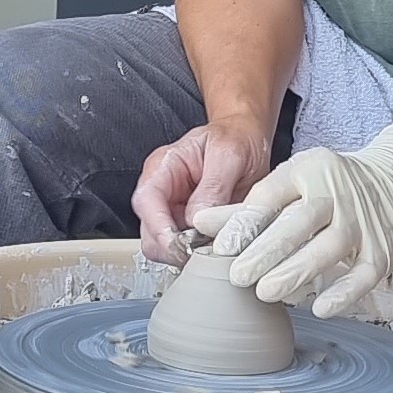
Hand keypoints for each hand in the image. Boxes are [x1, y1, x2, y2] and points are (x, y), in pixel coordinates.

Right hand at [131, 120, 272, 265]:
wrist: (246, 138)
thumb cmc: (234, 137)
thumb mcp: (229, 153)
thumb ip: (213, 186)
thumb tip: (197, 219)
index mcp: (163, 167)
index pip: (146, 201)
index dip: (160, 228)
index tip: (182, 245)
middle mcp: (163, 191)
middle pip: (150, 233)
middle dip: (174, 248)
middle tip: (204, 251)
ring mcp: (174, 212)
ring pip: (165, 248)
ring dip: (187, 254)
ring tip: (215, 247)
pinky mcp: (190, 227)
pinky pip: (187, 250)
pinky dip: (200, 255)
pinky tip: (217, 247)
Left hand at [190, 123, 392, 314]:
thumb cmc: (330, 186)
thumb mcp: (291, 182)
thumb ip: (247, 207)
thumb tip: (198, 225)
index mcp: (307, 171)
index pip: (272, 194)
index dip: (246, 221)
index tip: (222, 246)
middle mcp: (335, 194)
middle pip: (298, 222)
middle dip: (267, 250)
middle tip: (238, 276)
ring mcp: (361, 223)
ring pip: (328, 248)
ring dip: (297, 271)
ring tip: (265, 293)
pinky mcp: (383, 251)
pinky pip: (363, 274)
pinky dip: (343, 292)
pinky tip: (319, 307)